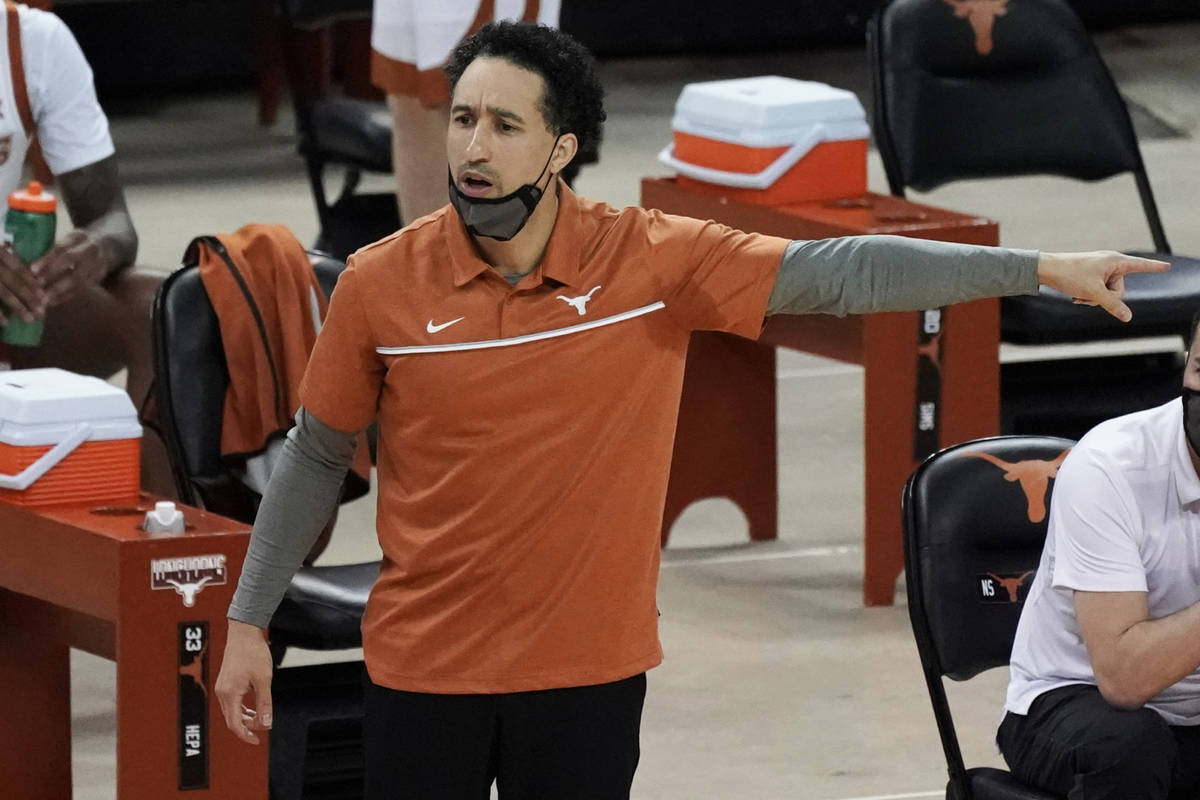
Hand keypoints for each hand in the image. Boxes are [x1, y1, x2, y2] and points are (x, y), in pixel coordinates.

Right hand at [0, 244, 44, 324]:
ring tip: (29, 319)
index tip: (44, 295)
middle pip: (13, 281)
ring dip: (17, 307)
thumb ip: (8, 261)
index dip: (32, 282)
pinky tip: (5, 323)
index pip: (17, 268)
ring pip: (2, 293)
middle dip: (29, 297)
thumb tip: (34, 279)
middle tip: (42, 312)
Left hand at [30, 229, 107, 307]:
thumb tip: (28, 263)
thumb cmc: (79, 242)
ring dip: (60, 291)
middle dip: (53, 277)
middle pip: (72, 264)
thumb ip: (54, 248)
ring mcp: (99, 265)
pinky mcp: (100, 277)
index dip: (48, 260)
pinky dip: (66, 296)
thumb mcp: (68, 238)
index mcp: (80, 237)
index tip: (33, 270)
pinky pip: (82, 289)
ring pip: (79, 280)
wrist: (110, 244)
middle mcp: (92, 250)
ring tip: (44, 300)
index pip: (63, 248)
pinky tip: (53, 302)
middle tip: (37, 287)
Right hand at [214, 620, 274, 744]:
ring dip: (245, 718)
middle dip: (247, 727)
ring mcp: (222, 687)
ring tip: (261, 717)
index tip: (257, 741)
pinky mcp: (225, 682)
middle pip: (232, 719)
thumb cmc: (254, 653)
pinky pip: (231, 702)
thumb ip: (264, 703)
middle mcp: (222, 692)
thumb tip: (266, 724)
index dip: (246, 735)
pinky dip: (242, 708)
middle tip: (263, 728)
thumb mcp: (264, 679)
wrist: (244, 632)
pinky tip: (254, 706)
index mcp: (230, 694)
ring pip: (231, 711)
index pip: (234, 724)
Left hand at [1037, 251, 1169, 322]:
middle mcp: (1110, 263)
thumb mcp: (1094, 293)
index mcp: (1115, 261)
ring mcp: (1100, 270)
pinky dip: (1088, 296)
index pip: (1140, 265)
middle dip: (1105, 297)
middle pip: (1120, 289)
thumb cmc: (1070, 275)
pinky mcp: (1090, 276)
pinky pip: (1097, 291)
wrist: (1046, 269)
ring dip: (1094, 298)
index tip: (1167, 266)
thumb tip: (1128, 317)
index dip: (1154, 267)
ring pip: (1107, 293)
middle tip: (1088, 293)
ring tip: (1079, 294)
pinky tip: (1075, 295)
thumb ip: (1113, 305)